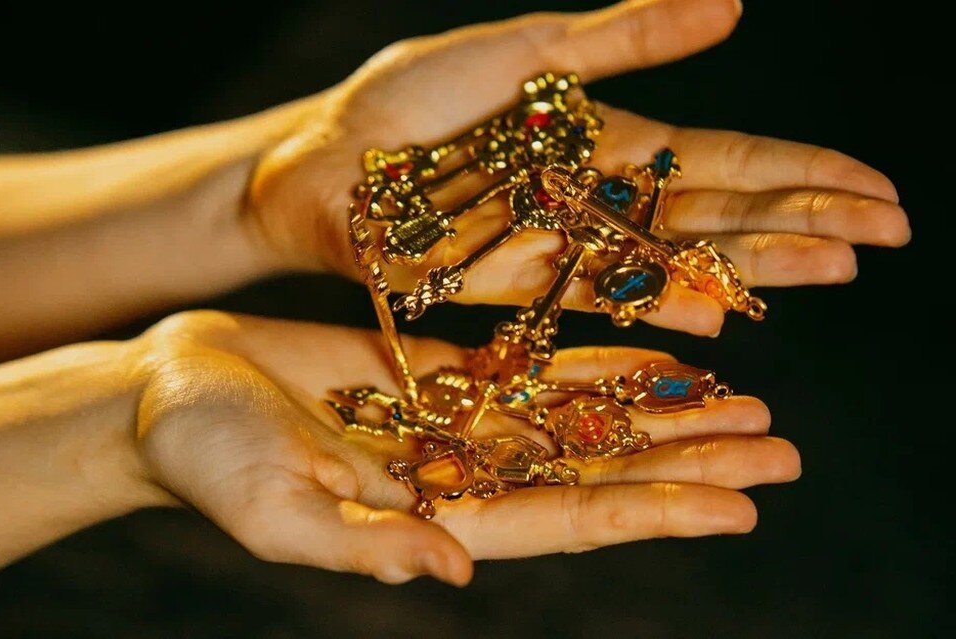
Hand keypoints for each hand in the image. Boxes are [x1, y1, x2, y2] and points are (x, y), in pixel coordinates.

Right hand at [137, 311, 798, 585]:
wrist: (173, 387)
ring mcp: (456, 419)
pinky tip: (651, 355)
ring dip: (660, 410)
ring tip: (742, 401)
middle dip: (688, 460)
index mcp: (435, 519)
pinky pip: (532, 365)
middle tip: (778, 449)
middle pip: (598, 469)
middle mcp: (462, 474)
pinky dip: (596, 363)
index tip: (736, 505)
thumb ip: (361, 544)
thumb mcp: (271, 510)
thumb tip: (449, 573)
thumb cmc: (204, 458)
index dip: (654, 512)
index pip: (568, 522)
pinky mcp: (439, 368)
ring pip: (580, 417)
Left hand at [245, 0, 909, 336]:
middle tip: (887, 235)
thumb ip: (623, 38)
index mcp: (604, 150)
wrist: (315, 156)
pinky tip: (718, 307)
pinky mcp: (497, 283)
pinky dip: (651, 299)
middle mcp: (592, 210)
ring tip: (835, 265)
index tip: (875, 190)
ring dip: (750, 264)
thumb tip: (733, 4)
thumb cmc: (406, 104)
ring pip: (665, 260)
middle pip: (711, 216)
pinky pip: (589, 290)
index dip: (799, 174)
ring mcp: (553, 250)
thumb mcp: (526, 52)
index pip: (722, 162)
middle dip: (800, 222)